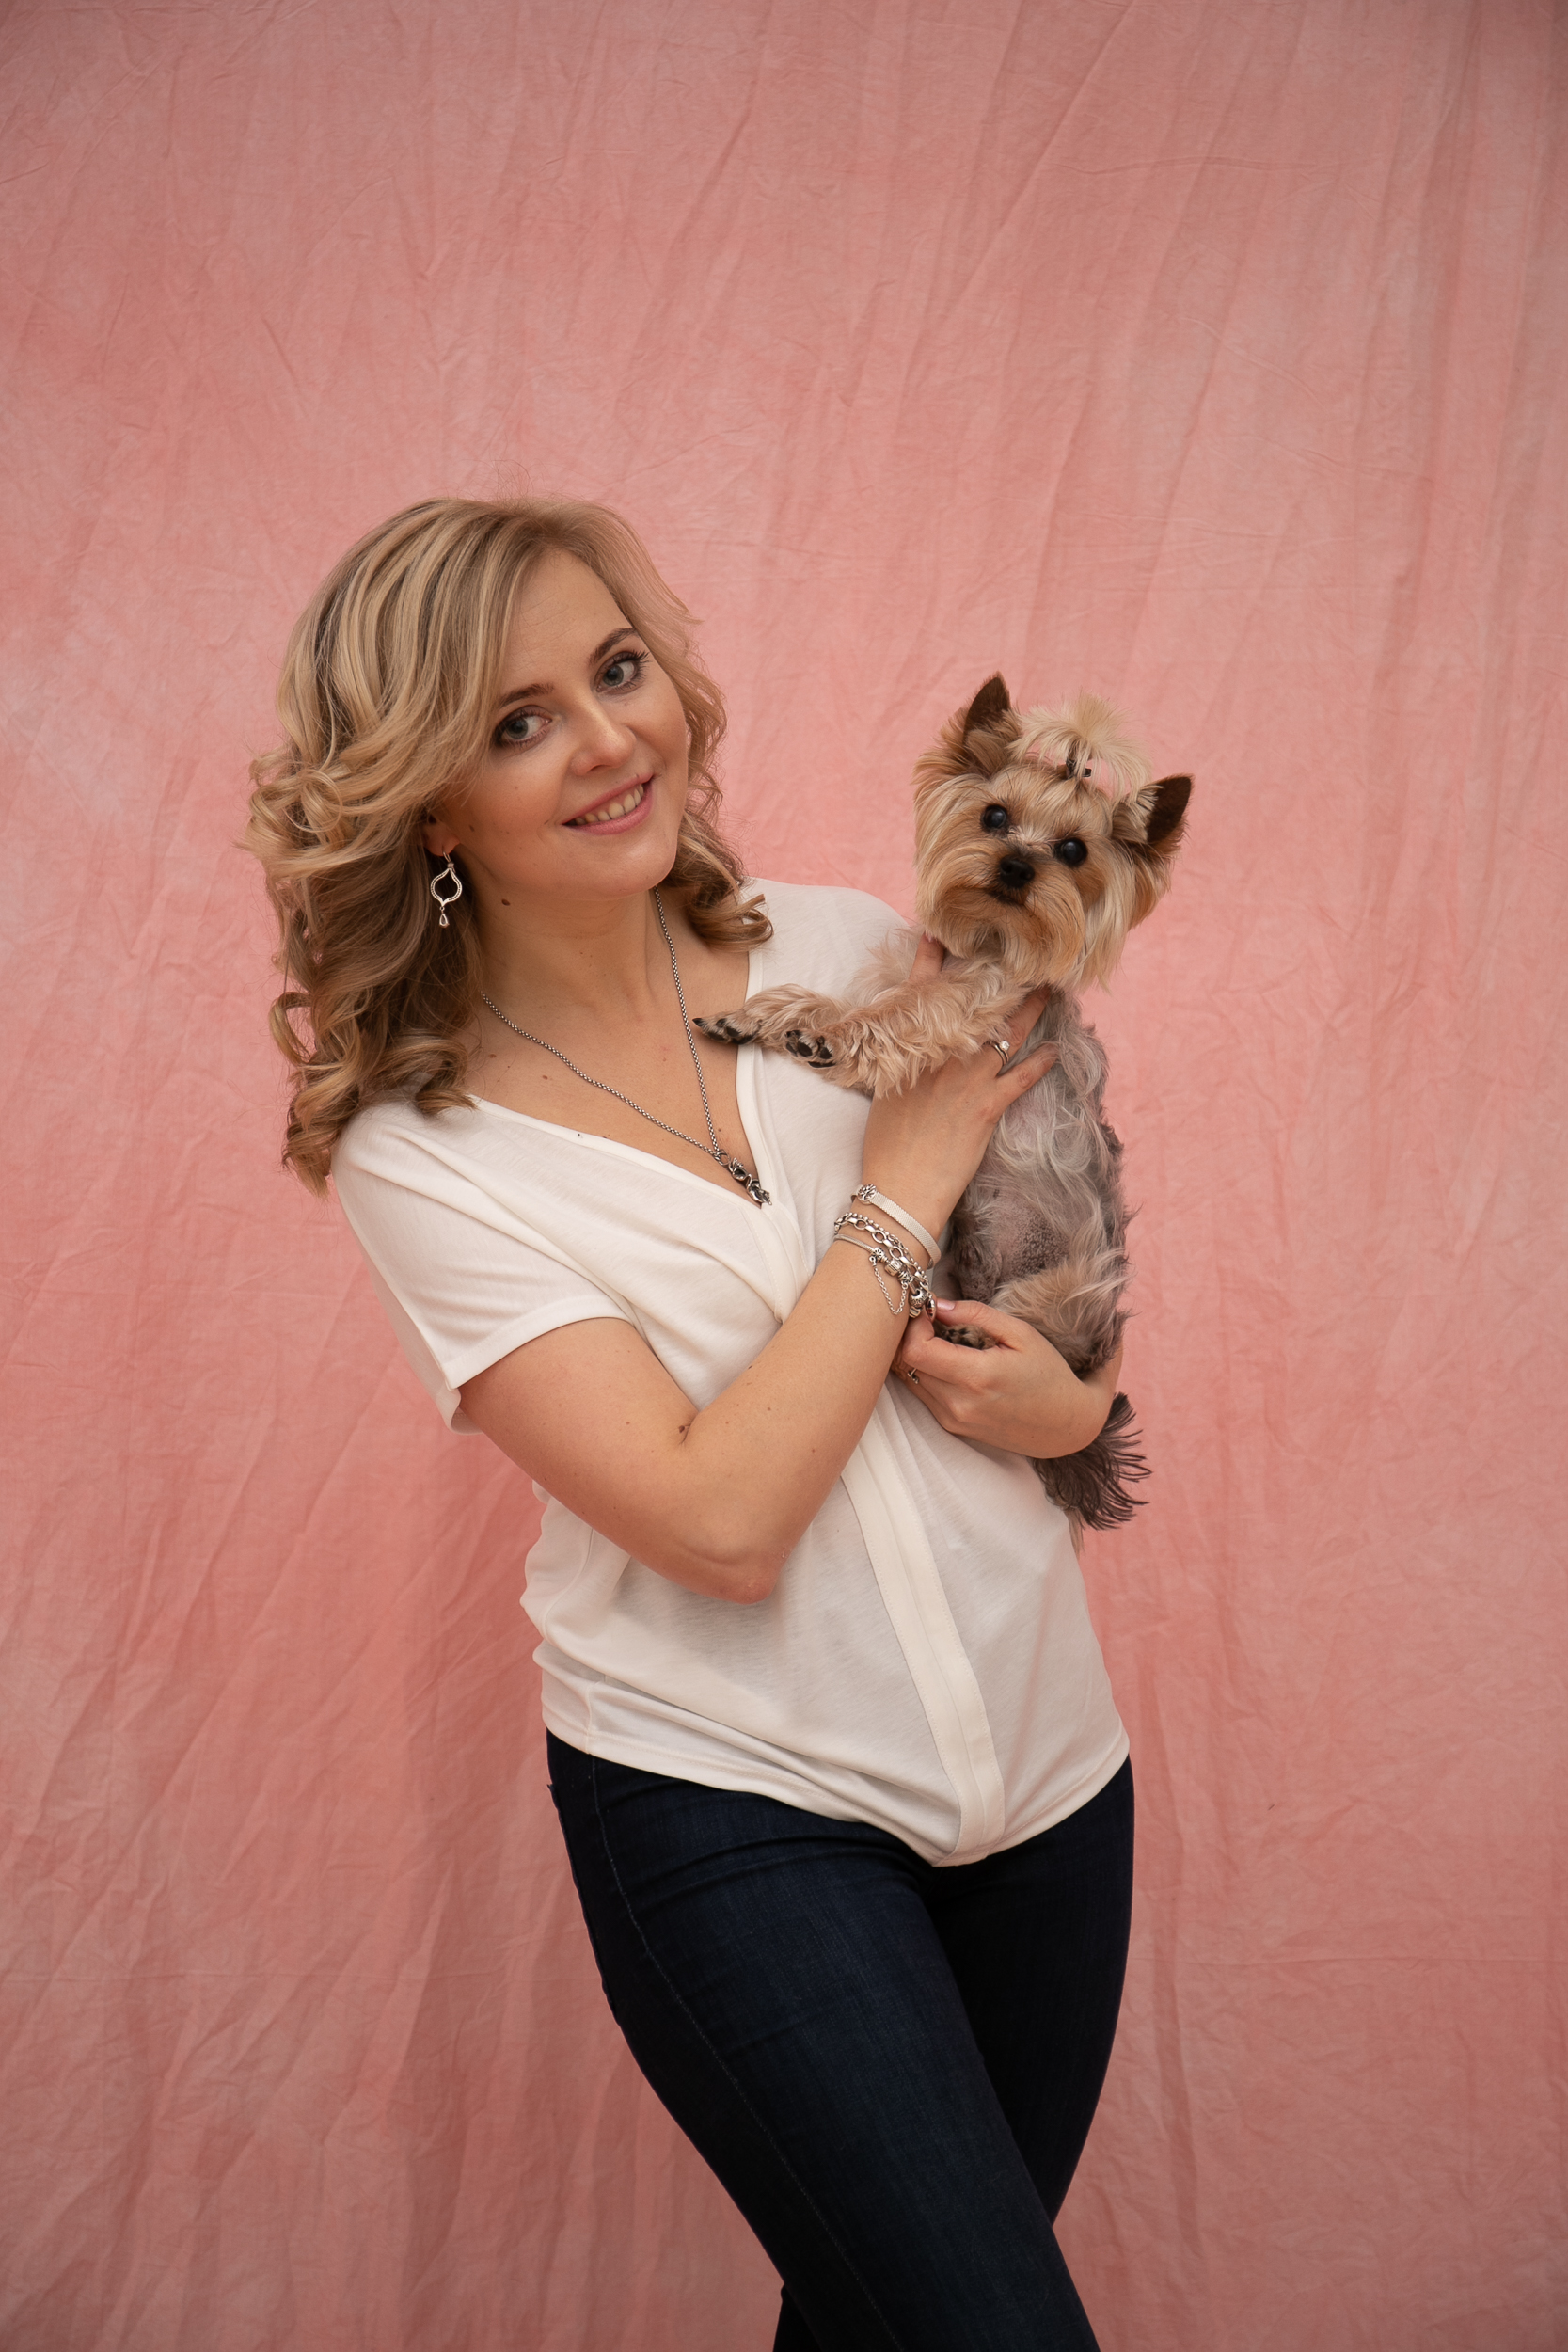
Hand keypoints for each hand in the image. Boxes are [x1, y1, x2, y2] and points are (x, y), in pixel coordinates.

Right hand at [859, 941, 1055, 1240]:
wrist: (899, 1189)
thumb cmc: (884, 1148)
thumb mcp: (883, 1096)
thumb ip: (900, 1067)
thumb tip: (907, 1052)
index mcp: (909, 1051)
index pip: (918, 995)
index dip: (930, 962)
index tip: (938, 935)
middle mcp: (941, 1057)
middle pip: (975, 1008)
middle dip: (997, 981)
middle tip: (1018, 959)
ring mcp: (967, 1080)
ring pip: (1007, 1034)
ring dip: (1030, 1011)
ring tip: (1048, 992)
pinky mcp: (988, 1107)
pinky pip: (1023, 1078)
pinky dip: (1042, 1063)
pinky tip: (1056, 1050)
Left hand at [894, 1300, 1123, 1459]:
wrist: (1066, 1426)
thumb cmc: (1049, 1375)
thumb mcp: (1021, 1334)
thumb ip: (976, 1315)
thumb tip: (938, 1304)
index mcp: (976, 1377)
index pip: (914, 1350)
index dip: (914, 1325)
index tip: (929, 1312)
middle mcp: (958, 1404)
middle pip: (905, 1364)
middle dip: (911, 1336)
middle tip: (931, 1320)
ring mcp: (953, 1419)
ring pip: (909, 1380)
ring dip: (917, 1355)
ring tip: (942, 1340)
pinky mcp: (952, 1427)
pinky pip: (923, 1394)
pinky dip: (927, 1373)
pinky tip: (949, 1362)